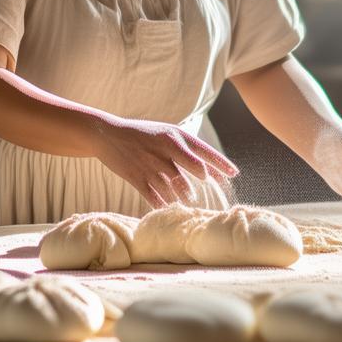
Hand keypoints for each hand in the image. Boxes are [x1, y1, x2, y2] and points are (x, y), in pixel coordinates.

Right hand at [88, 116, 239, 207]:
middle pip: (193, 168)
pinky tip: (167, 208)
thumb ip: (184, 149)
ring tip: (186, 199)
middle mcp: (165, 149)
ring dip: (182, 196)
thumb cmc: (142, 135)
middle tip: (203, 188)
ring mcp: (151, 164)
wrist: (107, 134)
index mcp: (175, 136)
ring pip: (174, 186)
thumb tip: (208, 169)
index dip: (221, 163)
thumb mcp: (165, 133)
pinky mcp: (136, 177)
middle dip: (202, 179)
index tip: (234, 174)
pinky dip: (162, 204)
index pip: (204, 150)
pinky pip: (154, 196)